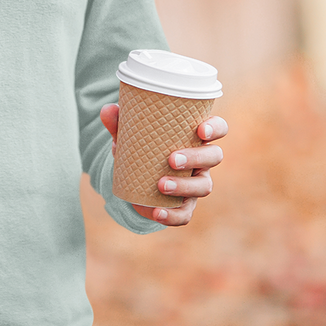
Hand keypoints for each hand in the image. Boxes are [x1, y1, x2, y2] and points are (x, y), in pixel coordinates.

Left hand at [98, 104, 226, 226]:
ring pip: (204, 186)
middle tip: (171, 159)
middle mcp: (202, 160)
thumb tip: (108, 110)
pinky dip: (173, 215)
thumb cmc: (141, 147)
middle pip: (213, 157)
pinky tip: (157, 212)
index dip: (215, 128)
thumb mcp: (129, 134)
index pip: (218, 128)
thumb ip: (119, 123)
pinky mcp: (185, 206)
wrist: (134, 179)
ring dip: (184, 186)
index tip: (201, 129)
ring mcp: (196, 183)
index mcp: (195, 136)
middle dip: (196, 158)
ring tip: (161, 185)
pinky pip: (186, 214)